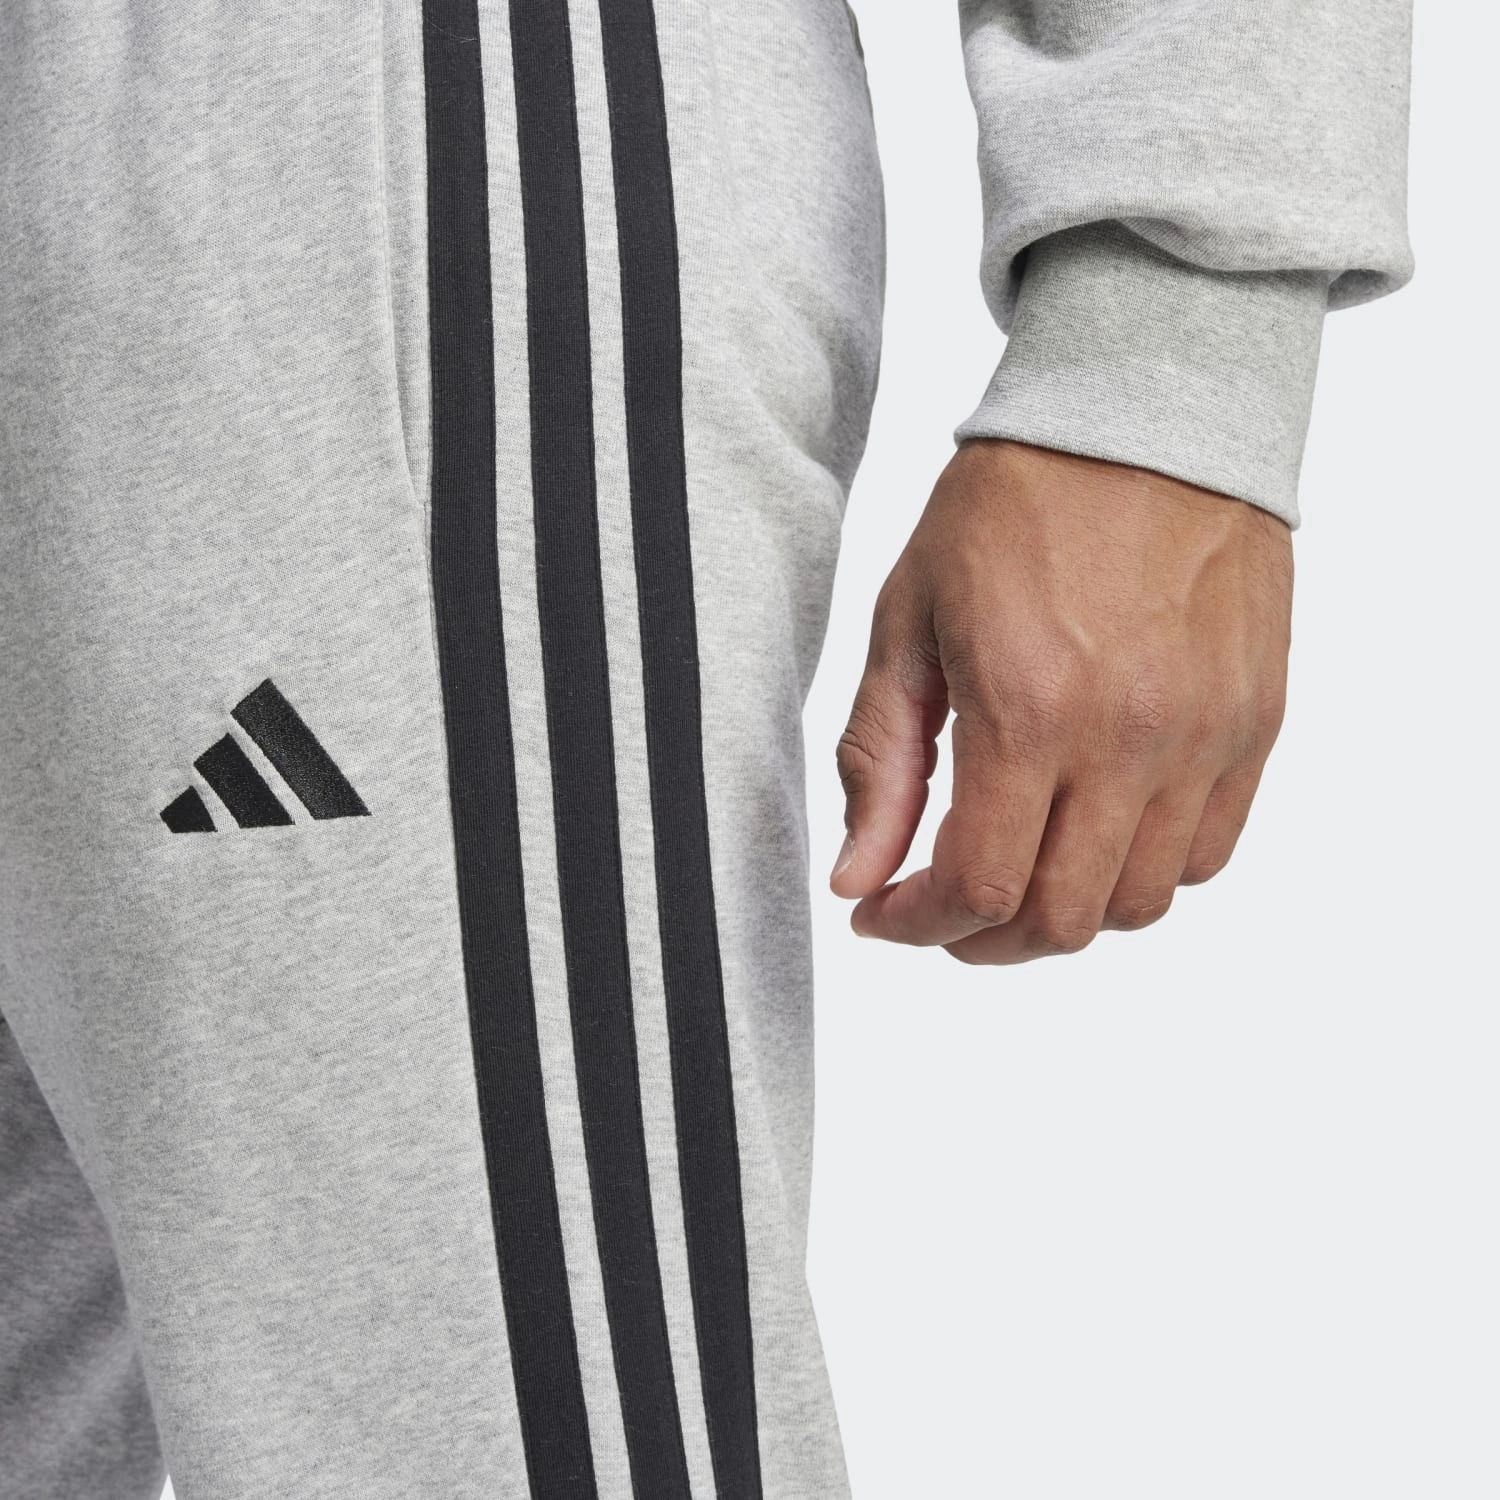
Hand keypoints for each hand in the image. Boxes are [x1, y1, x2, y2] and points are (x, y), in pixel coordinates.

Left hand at [831, 440, 1292, 962]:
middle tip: (942, 909)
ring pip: (1137, 904)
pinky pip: (1206, 853)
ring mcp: (1206, 735)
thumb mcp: (908, 622)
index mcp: (1029, 707)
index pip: (978, 888)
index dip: (917, 926)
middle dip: (983, 941)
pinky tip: (1092, 833)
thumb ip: (880, 762)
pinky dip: (1140, 872)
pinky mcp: (1256, 722)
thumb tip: (857, 877)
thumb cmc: (1012, 506)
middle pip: (1062, 921)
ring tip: (1017, 868)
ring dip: (1062, 914)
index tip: (881, 914)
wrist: (1142, 411)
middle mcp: (1131, 736)